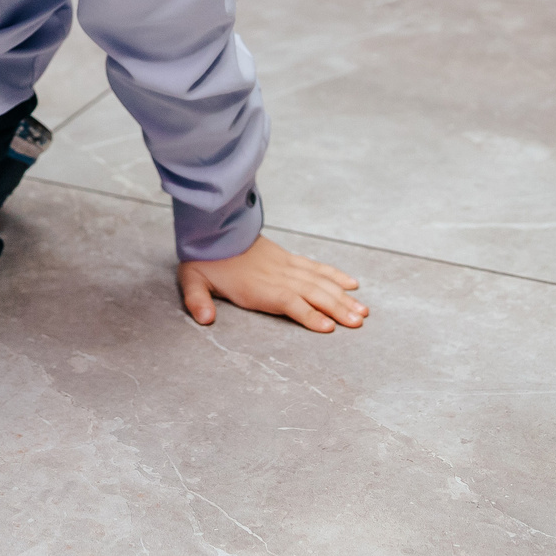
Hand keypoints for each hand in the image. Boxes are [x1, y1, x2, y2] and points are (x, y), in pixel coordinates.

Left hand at [179, 235, 366, 333]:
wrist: (213, 227)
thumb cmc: (205, 259)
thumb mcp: (193, 280)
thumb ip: (197, 301)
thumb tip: (204, 319)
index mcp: (258, 287)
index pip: (288, 302)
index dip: (308, 315)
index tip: (328, 327)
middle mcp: (278, 276)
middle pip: (313, 293)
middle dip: (337, 309)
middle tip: (358, 322)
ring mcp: (287, 266)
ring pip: (320, 282)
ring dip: (343, 296)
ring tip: (363, 311)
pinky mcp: (289, 259)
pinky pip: (317, 268)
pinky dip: (336, 275)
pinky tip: (352, 284)